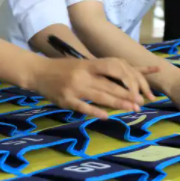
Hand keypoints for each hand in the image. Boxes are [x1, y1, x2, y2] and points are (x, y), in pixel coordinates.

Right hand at [30, 58, 156, 119]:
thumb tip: (126, 77)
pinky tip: (106, 116)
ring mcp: (74, 88)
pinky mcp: (65, 100)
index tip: (139, 85)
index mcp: (89, 64)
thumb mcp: (83, 65)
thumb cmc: (65, 68)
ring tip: (131, 109)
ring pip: (99, 96)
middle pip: (109, 85)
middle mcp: (83, 74)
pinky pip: (82, 107)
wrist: (38, 72)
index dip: (128, 76)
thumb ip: (101, 71)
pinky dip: (95, 111)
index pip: (113, 67)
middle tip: (141, 102)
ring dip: (117, 103)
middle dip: (127, 94)